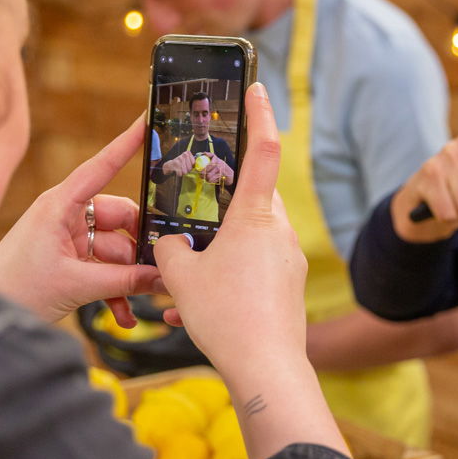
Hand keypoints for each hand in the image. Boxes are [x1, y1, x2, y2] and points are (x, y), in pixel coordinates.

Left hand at [0, 115, 165, 323]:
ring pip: (116, 249)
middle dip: (139, 246)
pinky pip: (104, 268)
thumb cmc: (14, 291)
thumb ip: (126, 281)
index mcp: (60, 206)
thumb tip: (164, 278)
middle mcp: (66, 216)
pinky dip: (116, 289)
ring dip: (129, 277)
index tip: (147, 121)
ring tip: (140, 300)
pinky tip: (125, 314)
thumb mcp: (77, 285)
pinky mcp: (69, 260)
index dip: (126, 144)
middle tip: (161, 265)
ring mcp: (68, 238)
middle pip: (121, 218)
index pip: (101, 167)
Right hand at [154, 84, 347, 458]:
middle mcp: (279, 232)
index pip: (263, 150)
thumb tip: (169, 244)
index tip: (258, 88)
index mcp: (256, 217)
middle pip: (250, 202)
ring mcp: (288, 260)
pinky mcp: (289, 287)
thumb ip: (168, 250)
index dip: (260, 115)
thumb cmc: (226, 317)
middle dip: (219, 209)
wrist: (268, 370)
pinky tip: (198, 313)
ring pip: (248, 241)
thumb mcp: (180, 278)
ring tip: (184, 290)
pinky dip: (228, 282)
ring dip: (217, 256)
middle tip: (193, 219)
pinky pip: (255, 271)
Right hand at [164, 151, 195, 176]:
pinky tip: (177, 171)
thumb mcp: (187, 160)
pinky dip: (179, 174)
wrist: (169, 165)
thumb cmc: (180, 164)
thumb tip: (200, 166)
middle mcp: (183, 155)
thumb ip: (193, 162)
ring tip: (180, 169)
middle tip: (183, 168)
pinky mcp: (174, 165)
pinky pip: (180, 173)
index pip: (194, 163)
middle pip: (190, 168)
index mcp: (187, 153)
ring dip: (182, 172)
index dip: (191, 166)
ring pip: (185, 171)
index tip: (188, 165)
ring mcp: (179, 159)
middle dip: (187, 170)